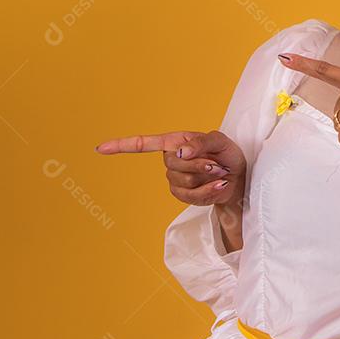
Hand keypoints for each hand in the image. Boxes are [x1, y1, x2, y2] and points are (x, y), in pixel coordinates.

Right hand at [95, 130, 246, 207]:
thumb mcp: (220, 142)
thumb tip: (179, 152)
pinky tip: (218, 185)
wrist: (239, 178)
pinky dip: (208, 191)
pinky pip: (190, 196)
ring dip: (206, 178)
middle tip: (217, 163)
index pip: (143, 144)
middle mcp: (171, 159)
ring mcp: (175, 179)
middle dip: (199, 164)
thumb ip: (200, 143)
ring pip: (182, 181)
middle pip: (173, 164)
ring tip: (219, 173)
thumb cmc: (228, 155)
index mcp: (175, 141)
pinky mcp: (183, 195)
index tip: (100, 149)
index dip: (121, 146)